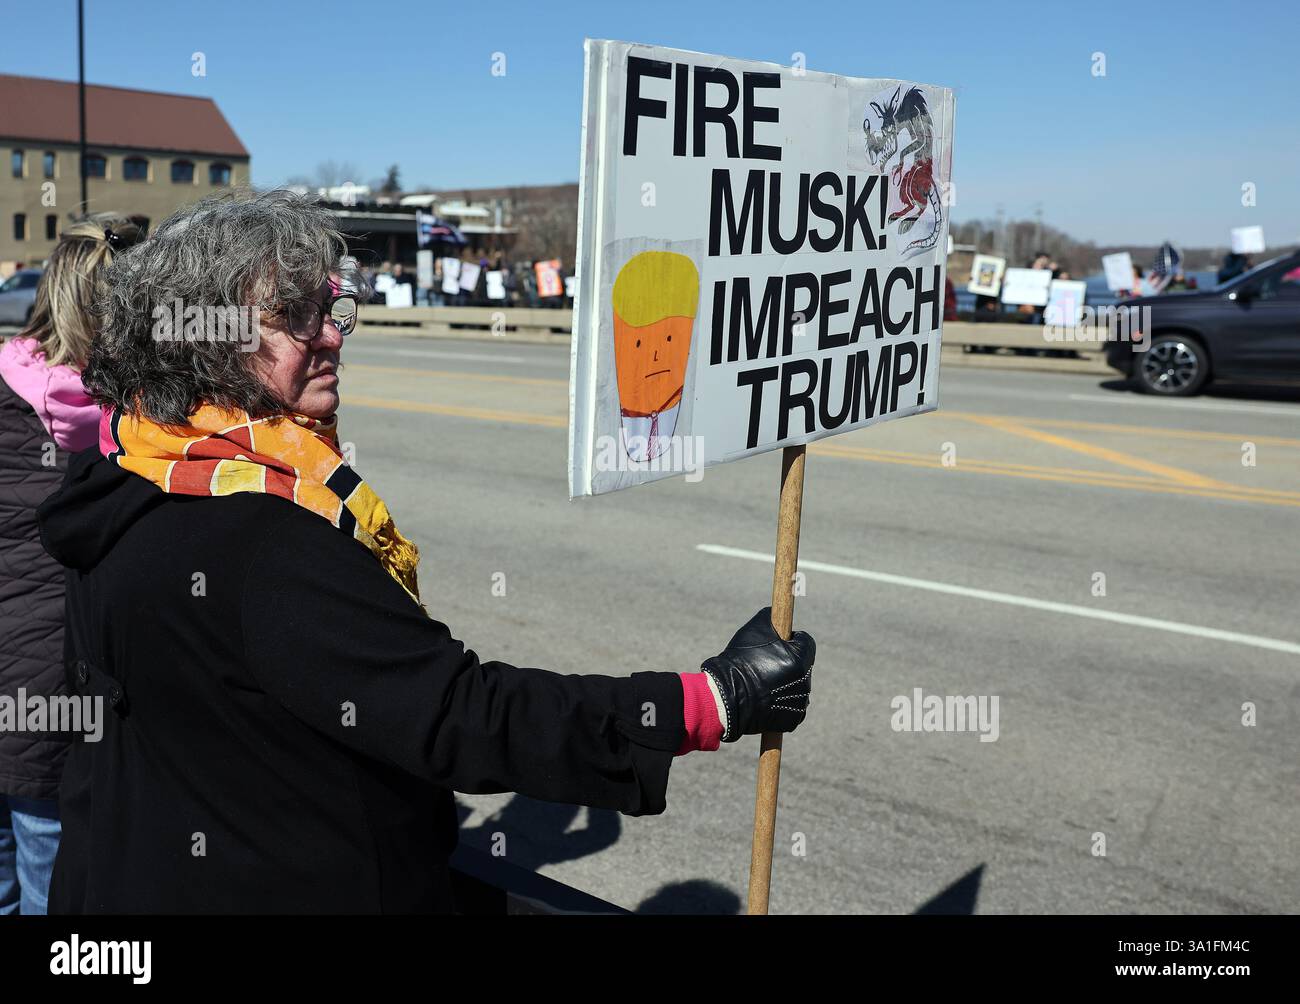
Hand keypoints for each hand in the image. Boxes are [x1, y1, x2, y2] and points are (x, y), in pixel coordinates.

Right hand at [701, 608, 814, 741]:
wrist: (726, 698)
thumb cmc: (739, 661)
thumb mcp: (754, 629)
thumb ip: (771, 617)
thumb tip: (778, 615)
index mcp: (799, 658)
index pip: (806, 641)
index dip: (790, 640)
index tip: (777, 643)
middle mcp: (804, 682)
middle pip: (802, 665)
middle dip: (789, 662)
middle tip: (765, 665)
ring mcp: (800, 703)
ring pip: (798, 686)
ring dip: (785, 682)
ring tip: (762, 683)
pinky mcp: (793, 719)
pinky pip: (793, 706)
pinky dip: (782, 702)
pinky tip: (765, 699)